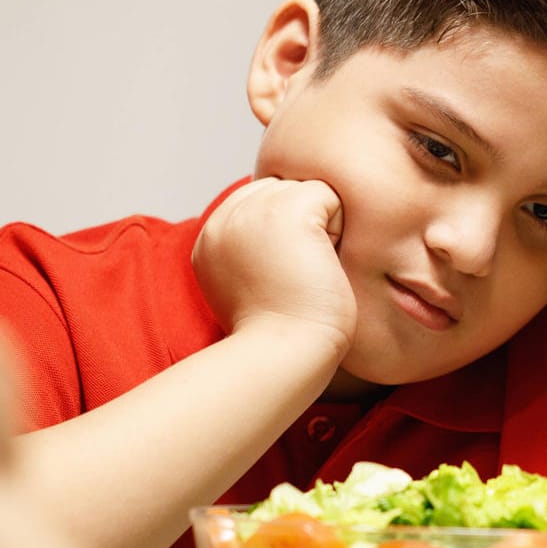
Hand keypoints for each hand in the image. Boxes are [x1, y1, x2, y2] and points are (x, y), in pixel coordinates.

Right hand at [191, 178, 355, 354]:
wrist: (284, 357)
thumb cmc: (281, 338)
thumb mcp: (247, 288)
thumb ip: (250, 251)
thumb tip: (282, 230)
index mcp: (209, 239)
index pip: (259, 203)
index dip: (284, 235)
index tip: (279, 280)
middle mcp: (222, 219)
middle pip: (282, 190)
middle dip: (301, 227)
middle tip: (293, 278)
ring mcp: (251, 211)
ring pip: (305, 190)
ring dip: (319, 229)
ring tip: (305, 272)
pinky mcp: (286, 212)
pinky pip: (328, 194)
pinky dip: (337, 229)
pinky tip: (320, 264)